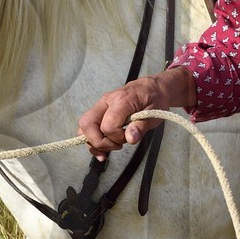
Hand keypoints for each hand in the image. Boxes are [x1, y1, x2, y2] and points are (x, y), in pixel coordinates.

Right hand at [77, 68, 196, 160]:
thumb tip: (130, 139)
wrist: (153, 88)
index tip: (128, 138)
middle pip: (87, 124)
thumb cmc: (155, 99)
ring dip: (93, 142)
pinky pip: (88, 126)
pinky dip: (91, 140)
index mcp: (121, 100)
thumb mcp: (154, 115)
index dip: (116, 138)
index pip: (108, 126)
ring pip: (84, 126)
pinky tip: (101, 150)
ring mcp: (101, 105)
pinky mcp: (100, 110)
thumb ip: (140, 127)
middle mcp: (107, 101)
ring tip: (107, 150)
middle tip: (116, 146)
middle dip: (98, 142)